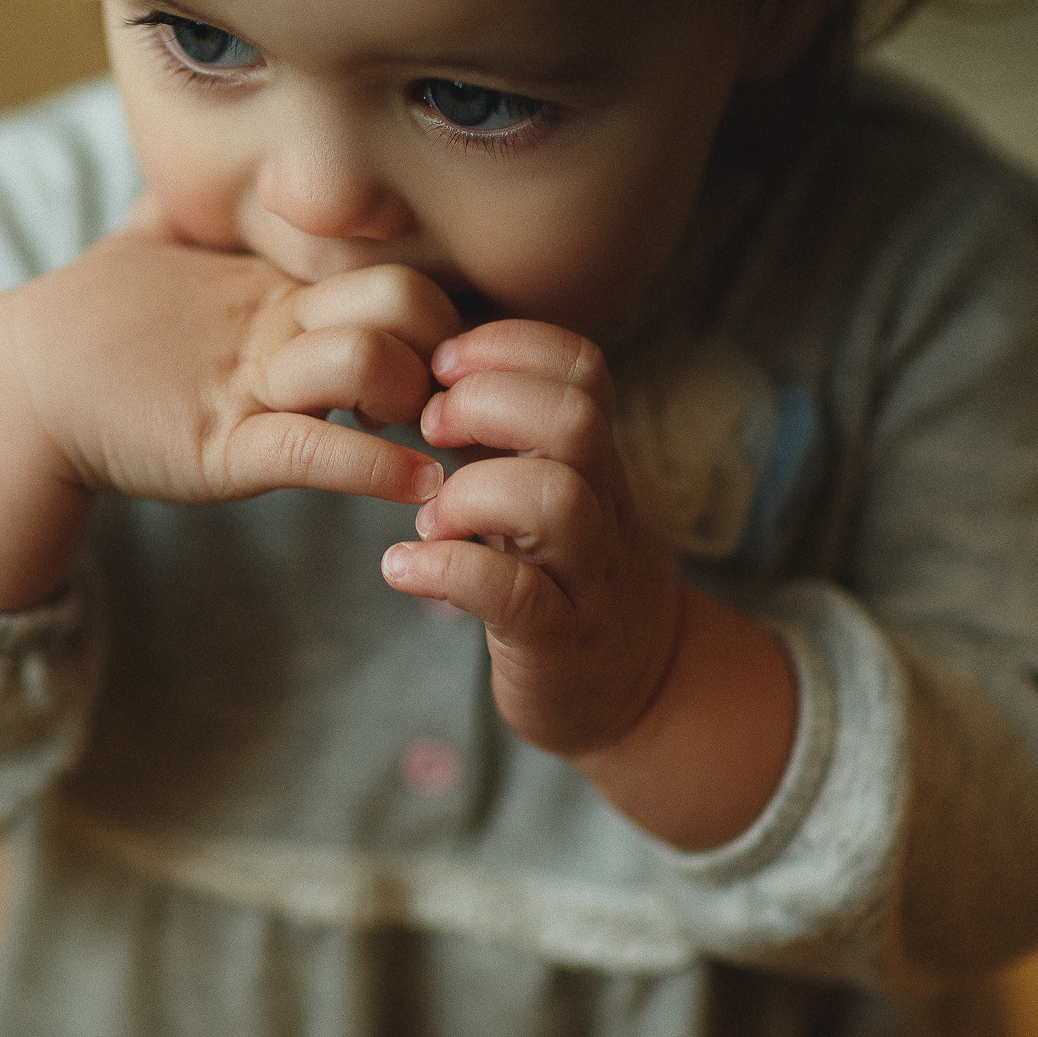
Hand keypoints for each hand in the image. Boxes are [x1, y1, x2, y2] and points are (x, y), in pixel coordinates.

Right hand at [15, 198, 459, 506]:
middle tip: (448, 390)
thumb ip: (180, 216)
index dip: (435, 299)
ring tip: (429, 437)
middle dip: (440, 342)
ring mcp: (245, 383)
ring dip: (412, 402)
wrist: (14, 384)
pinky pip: (315, 449)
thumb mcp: (143, 251)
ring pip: (365, 362)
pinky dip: (378, 471)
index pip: (388, 261)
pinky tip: (419, 486)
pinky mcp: (220, 446)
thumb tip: (185, 168)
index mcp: (268, 281)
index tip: (447, 344)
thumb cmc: (84, 322)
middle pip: (398, 297)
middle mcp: (268, 321)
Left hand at [380, 320, 683, 756]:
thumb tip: (426, 362)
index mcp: (595, 458)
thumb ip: (508, 431)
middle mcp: (605, 506)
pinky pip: (513, 595)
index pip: (582, 367)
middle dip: (487, 405)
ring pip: (556, 500)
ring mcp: (588, 575)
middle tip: (431, 430)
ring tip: (428, 517)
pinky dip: (447, 571)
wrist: (636, 689)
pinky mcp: (559, 642)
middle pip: (575, 419)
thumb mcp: (549, 486)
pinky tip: (402, 567)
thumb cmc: (564, 570)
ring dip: (470, 494)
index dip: (508, 347)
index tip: (442, 366)